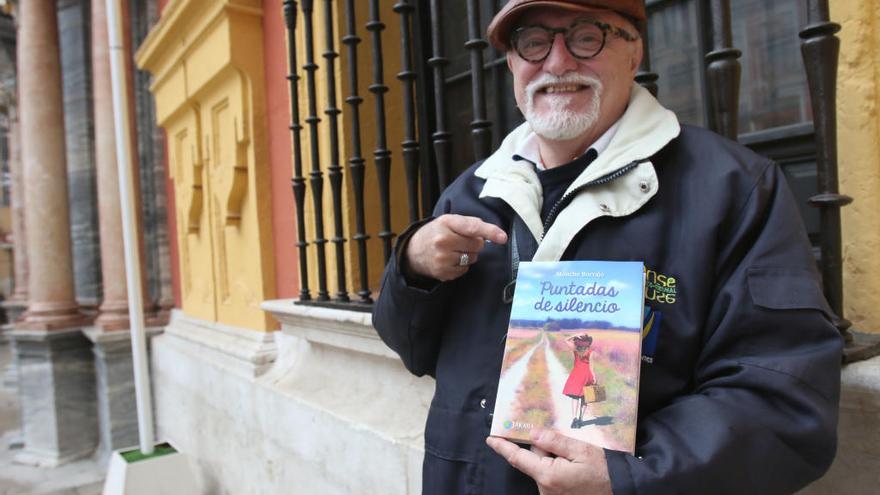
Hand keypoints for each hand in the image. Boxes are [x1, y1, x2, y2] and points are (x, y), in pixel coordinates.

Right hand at [405, 214, 506, 280]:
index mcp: (446, 223)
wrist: (413, 251)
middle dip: (475, 243)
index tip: (502, 237)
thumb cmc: (436, 232)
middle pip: (477, 245)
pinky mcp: (443, 273)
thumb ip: (469, 224)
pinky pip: (465, 269)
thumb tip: (490, 234)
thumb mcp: (448, 221)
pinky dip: (462, 265)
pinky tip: (450, 260)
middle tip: (461, 241)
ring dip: (469, 255)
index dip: (490, 232)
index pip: (472, 227)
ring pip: (472, 258)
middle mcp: (443, 241)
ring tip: (454, 250)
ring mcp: (443, 258)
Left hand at [486, 429, 611, 494]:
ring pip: (544, 468)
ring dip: (554, 459)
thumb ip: (555, 441)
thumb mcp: (581, 450)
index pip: (518, 458)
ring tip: (577, 459)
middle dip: (544, 448)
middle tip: (566, 443)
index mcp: (548, 475)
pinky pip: (552, 477)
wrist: (623, 492)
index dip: (503, 447)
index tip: (491, 439)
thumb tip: (533, 433)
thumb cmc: (604, 472)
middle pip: (535, 459)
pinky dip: (559, 468)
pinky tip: (577, 467)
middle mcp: (545, 488)